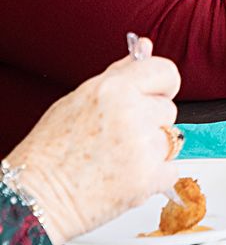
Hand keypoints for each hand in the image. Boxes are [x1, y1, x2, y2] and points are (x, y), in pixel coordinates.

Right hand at [5, 50, 180, 244]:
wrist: (36, 198)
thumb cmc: (49, 151)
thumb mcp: (79, 99)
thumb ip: (119, 73)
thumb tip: (145, 47)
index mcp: (115, 89)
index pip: (166, 72)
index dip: (162, 84)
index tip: (156, 94)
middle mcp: (132, 114)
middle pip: (168, 109)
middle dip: (150, 121)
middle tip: (118, 136)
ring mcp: (142, 148)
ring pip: (170, 140)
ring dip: (151, 150)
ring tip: (117, 158)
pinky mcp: (147, 179)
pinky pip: (170, 169)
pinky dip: (154, 176)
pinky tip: (124, 176)